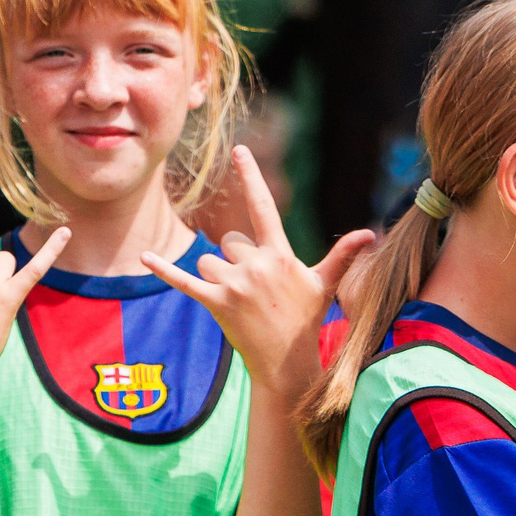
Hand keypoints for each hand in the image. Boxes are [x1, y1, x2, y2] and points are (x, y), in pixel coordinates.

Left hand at [140, 148, 372, 393]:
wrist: (287, 364)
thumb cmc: (306, 321)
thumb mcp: (324, 285)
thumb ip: (342, 255)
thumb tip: (371, 234)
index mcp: (279, 255)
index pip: (263, 207)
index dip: (251, 177)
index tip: (239, 151)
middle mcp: (255, 265)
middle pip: (229, 243)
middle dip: (236, 262)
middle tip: (255, 291)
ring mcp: (234, 285)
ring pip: (209, 262)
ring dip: (217, 277)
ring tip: (240, 302)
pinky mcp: (215, 303)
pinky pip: (184, 280)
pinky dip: (164, 269)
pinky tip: (144, 257)